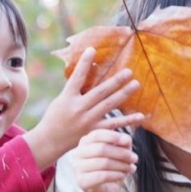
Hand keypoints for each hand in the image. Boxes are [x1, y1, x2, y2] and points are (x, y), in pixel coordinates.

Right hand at [25, 47, 142, 168]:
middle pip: (100, 92)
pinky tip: (141, 115)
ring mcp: (87, 121)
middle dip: (115, 81)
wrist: (49, 142)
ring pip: (108, 105)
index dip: (84, 63)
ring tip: (135, 84)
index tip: (92, 49)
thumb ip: (74, 89)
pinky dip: (128, 120)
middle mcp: (78, 108)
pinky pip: (114, 125)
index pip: (77, 77)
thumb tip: (87, 70)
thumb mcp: (60, 100)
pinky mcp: (94, 132)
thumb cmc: (55, 118)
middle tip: (128, 71)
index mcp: (67, 98)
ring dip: (123, 94)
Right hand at [72, 129, 136, 191]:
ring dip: (122, 165)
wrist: (105, 190)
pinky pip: (102, 176)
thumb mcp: (120, 151)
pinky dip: (117, 175)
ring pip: (103, 163)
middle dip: (122, 153)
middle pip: (101, 149)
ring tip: (131, 168)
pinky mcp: (82, 181)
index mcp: (85, 142)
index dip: (113, 136)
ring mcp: (78, 168)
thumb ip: (123, 142)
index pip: (97, 134)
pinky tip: (123, 176)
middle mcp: (78, 153)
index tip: (127, 142)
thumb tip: (126, 139)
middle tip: (135, 158)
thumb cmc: (112, 167)